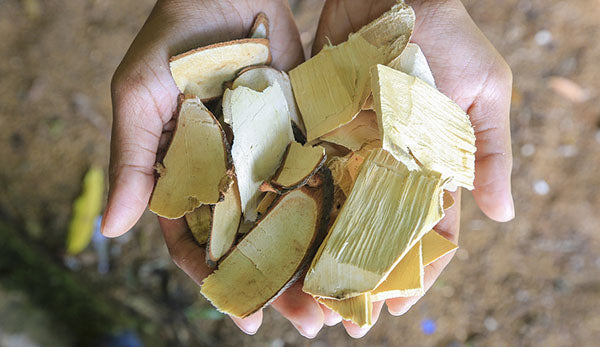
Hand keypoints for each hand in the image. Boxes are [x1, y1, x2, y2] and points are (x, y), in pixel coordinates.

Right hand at [101, 0, 328, 336]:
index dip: (218, 279)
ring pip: (287, 218)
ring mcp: (266, 157)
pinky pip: (315, 178)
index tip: (243, 316)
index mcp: (184, 174)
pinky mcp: (299, 135)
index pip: (197, 240)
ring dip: (309, 257)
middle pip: (251, 241)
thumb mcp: (140, 93)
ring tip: (335, 296)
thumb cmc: (175, 36)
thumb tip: (113, 229)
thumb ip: (131, 159)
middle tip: (307, 321)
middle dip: (276, 281)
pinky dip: (331, 210)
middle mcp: (227, 174)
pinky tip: (351, 238)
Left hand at [312, 0, 513, 336]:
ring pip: (332, 216)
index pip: (424, 232)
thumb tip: (502, 215)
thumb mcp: (485, 89)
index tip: (394, 305)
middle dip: (358, 277)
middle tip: (340, 319)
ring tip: (303, 298)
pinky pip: (302, 177)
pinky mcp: (315, 132)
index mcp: (429, 167)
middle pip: (371, 235)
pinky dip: (291, 210)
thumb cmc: (447, 34)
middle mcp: (385, 168)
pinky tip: (275, 242)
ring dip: (319, 257)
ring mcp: (348, 152)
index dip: (413, 271)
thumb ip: (491, 150)